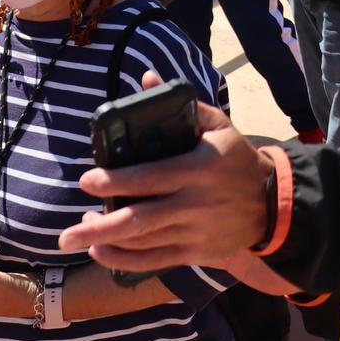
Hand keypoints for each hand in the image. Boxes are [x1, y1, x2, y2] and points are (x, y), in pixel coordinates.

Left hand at [60, 71, 274, 272]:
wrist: (273, 203)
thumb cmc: (237, 159)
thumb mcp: (219, 126)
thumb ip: (183, 106)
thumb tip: (146, 78)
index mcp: (199, 167)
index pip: (150, 177)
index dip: (115, 181)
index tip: (86, 180)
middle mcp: (195, 203)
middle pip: (140, 219)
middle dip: (99, 226)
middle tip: (67, 231)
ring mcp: (195, 232)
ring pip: (143, 243)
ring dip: (106, 241)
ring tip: (77, 236)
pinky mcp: (196, 253)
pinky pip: (154, 261)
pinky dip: (124, 260)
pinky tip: (102, 252)